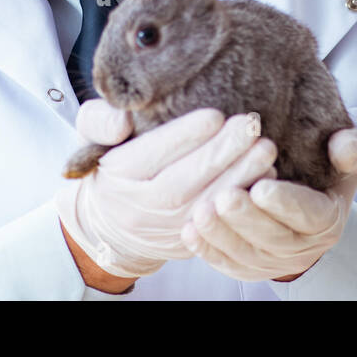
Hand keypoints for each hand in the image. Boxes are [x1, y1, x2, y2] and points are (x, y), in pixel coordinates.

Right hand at [54, 100, 277, 279]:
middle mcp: (141, 208)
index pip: (152, 154)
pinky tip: (265, 175)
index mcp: (118, 175)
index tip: (215, 115)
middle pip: (183, 182)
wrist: (110, 223)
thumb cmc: (111, 167)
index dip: (185, 136)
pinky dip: (244, 199)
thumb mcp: (91, 136)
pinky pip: (220, 223)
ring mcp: (167, 230)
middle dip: (221, 154)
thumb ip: (100, 120)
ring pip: (206, 205)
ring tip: (264, 148)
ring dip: (240, 176)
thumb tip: (122, 119)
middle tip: (250, 126)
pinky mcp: (190, 242)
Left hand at [180, 127, 356, 281]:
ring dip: (222, 235)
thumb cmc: (321, 171)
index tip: (262, 187)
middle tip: (224, 197)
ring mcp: (273, 261)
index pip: (310, 215)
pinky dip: (207, 250)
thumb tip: (343, 145)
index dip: (286, 203)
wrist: (303, 202)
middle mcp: (302, 247)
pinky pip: (226, 263)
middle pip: (273, 238)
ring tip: (200, 212)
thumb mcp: (344, 157)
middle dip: (247, 219)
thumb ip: (350, 148)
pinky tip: (189, 231)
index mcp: (327, 218)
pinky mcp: (248, 267)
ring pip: (246, 254)